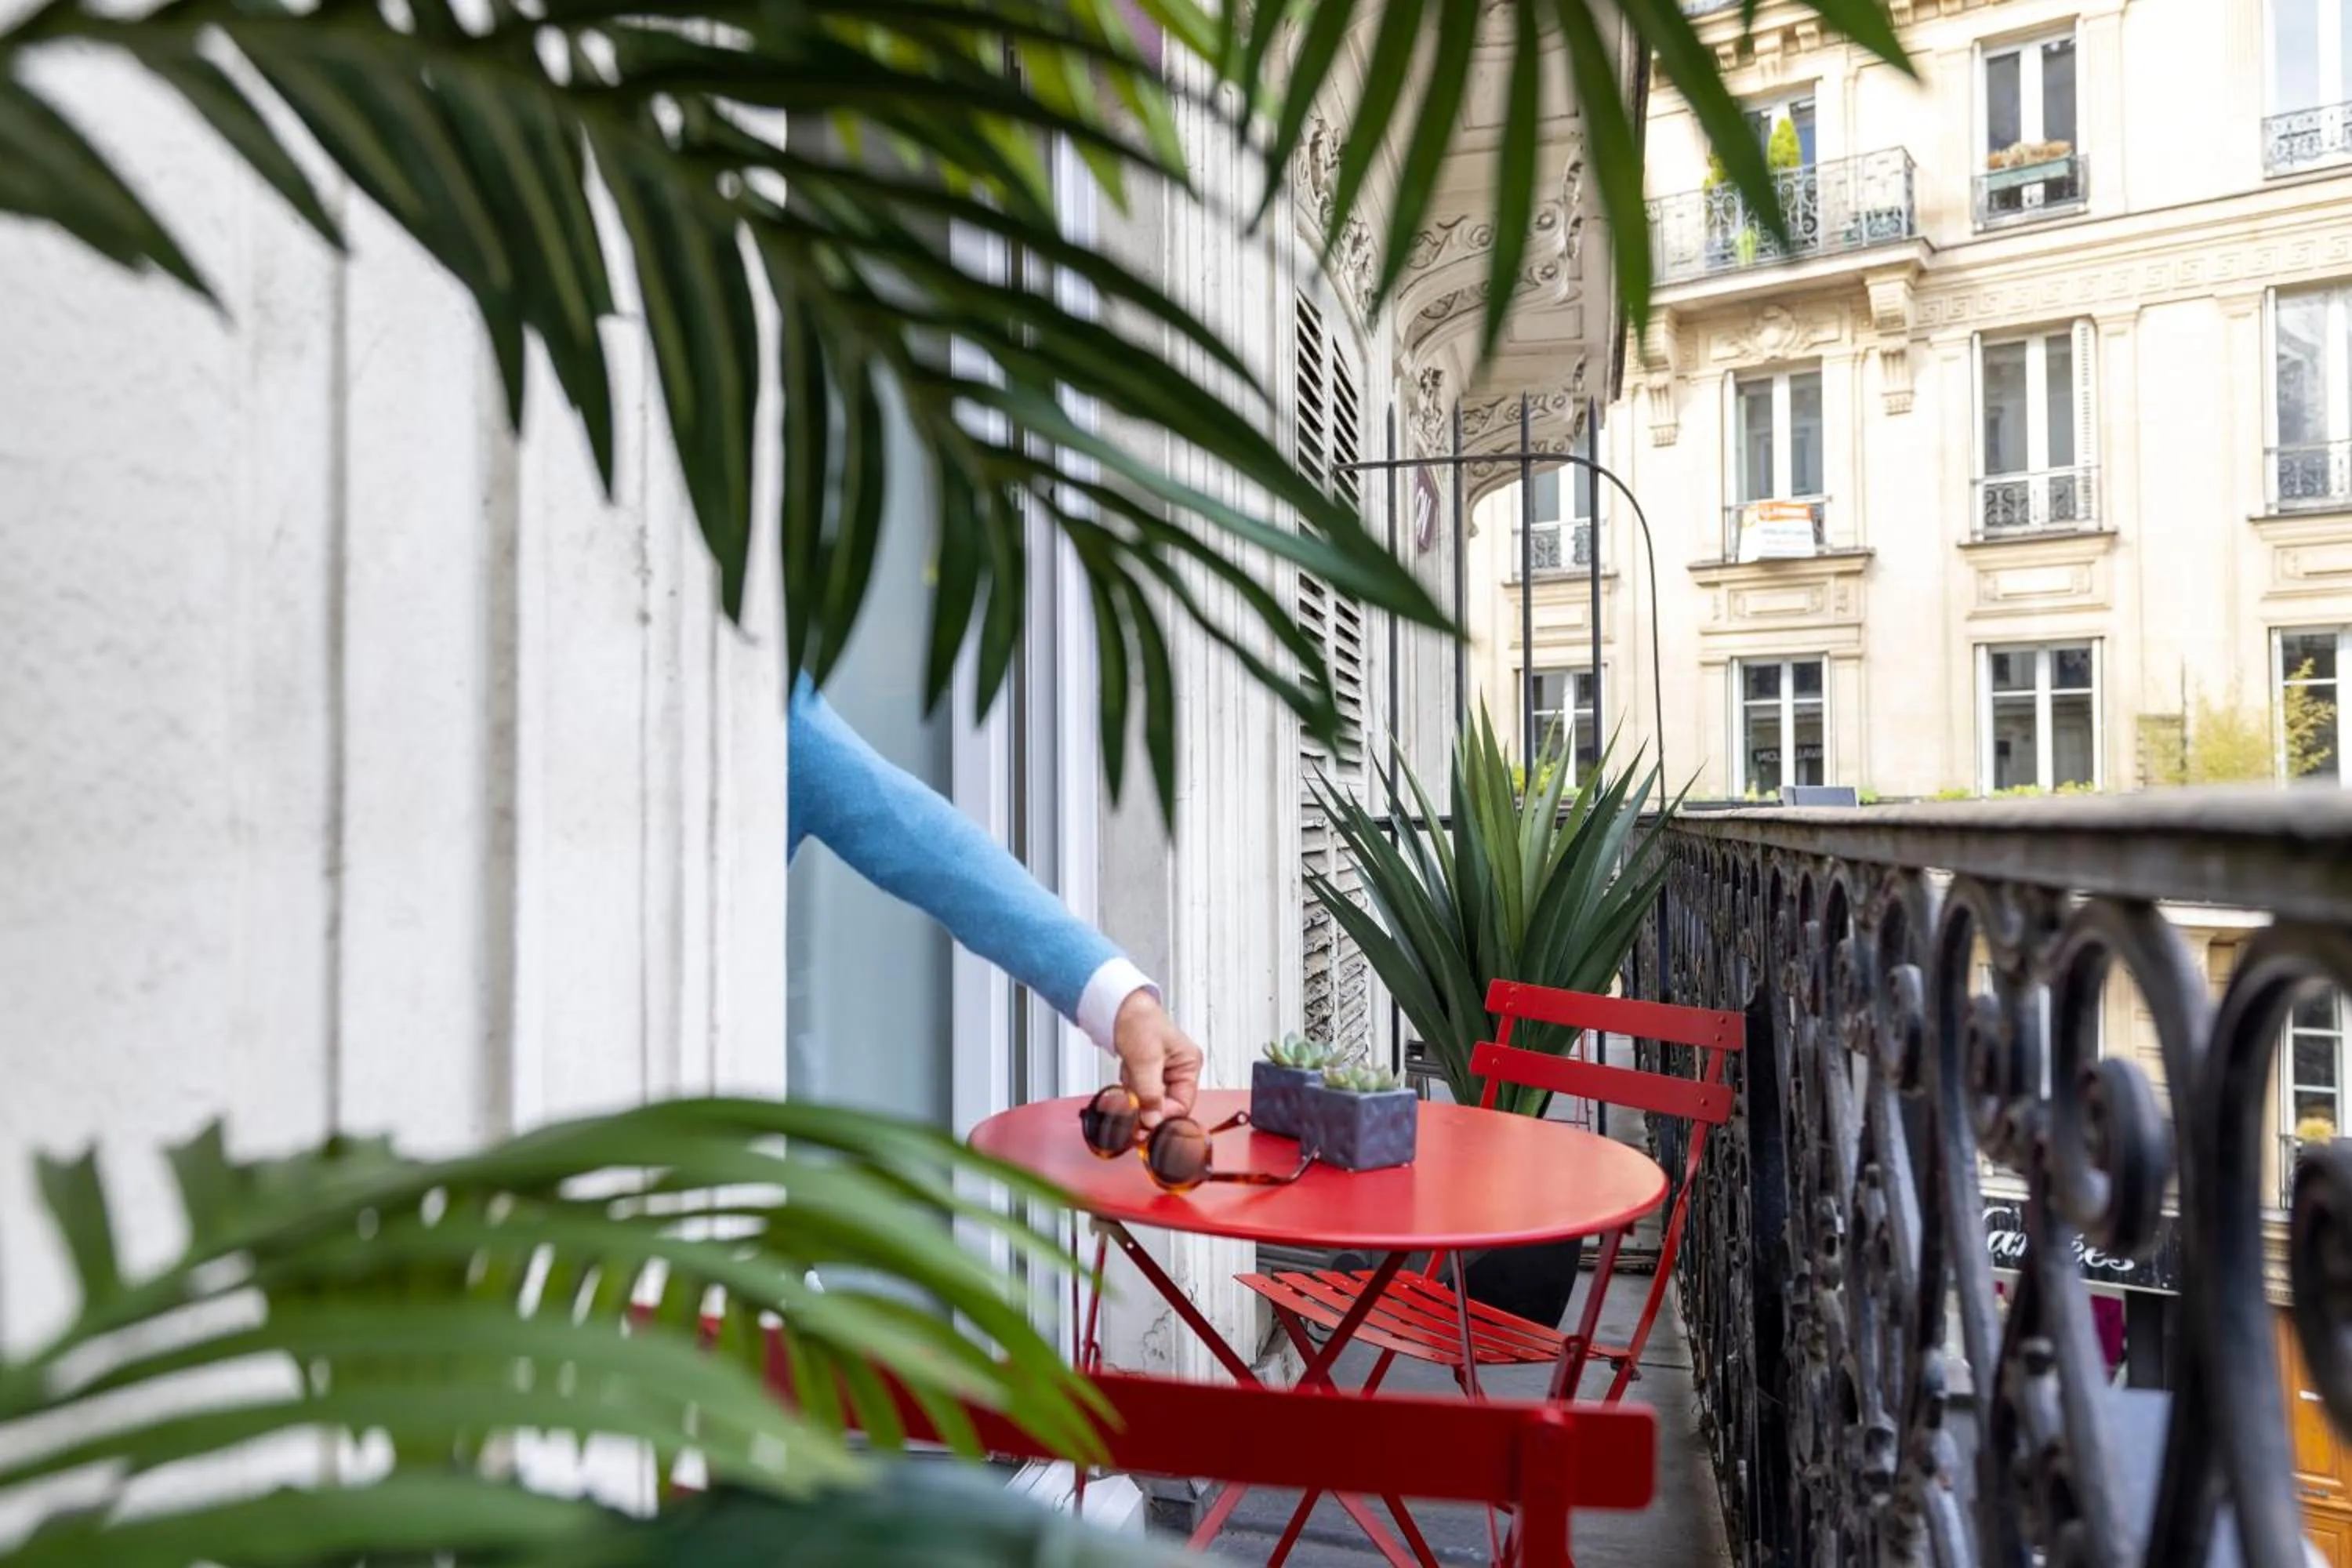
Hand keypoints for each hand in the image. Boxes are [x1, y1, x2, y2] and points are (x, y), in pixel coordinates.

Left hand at [1112, 990, 1201, 1127]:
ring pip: (1150, 1099)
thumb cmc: (1138, 1021)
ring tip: (1132, 1069)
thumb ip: (1150, 1093)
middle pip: (1165, 1103)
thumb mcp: (1145, 1060)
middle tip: (1133, 1089)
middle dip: (1146, 1098)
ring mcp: (1163, 1071)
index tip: (1144, 1120)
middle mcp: (1179, 1070)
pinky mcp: (1148, 1071)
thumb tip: (1153, 1120)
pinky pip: (1139, 1090)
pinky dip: (1131, 1083)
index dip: (1163, 1115)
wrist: (1117, 1007)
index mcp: (1188, 1064)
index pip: (1182, 1104)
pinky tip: (1129, 1068)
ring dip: (1136, 1090)